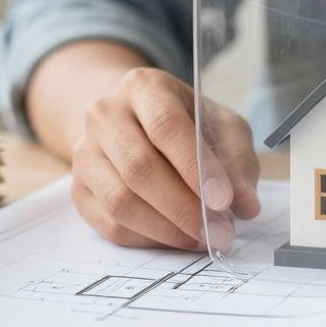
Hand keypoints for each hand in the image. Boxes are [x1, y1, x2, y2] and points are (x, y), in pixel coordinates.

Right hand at [70, 67, 260, 248]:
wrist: (135, 124)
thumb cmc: (188, 124)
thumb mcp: (222, 126)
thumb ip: (238, 161)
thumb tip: (246, 205)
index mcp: (143, 87)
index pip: (165, 126)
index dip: (195, 167)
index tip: (224, 201)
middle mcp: (105, 115)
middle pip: (139, 168)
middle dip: (185, 208)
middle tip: (220, 233)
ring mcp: (85, 153)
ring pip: (121, 201)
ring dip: (167, 229)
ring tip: (203, 239)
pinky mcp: (79, 189)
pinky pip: (110, 224)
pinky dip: (149, 239)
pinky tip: (177, 238)